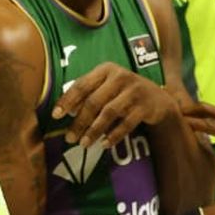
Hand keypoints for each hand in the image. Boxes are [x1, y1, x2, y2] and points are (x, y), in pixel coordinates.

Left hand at [53, 61, 180, 147]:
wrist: (158, 100)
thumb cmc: (124, 93)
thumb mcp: (107, 87)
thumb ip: (88, 94)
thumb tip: (64, 110)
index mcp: (106, 69)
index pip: (82, 84)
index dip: (67, 100)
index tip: (55, 116)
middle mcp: (120, 76)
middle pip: (94, 101)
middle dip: (79, 121)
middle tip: (69, 138)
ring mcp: (134, 91)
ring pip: (109, 113)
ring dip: (94, 130)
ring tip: (84, 144)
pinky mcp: (145, 106)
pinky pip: (126, 123)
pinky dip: (114, 135)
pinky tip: (104, 144)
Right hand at [183, 97, 214, 166]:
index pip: (213, 125)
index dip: (195, 123)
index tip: (178, 120)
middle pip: (208, 111)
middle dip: (189, 110)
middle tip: (170, 108)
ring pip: (214, 111)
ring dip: (197, 111)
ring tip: (180, 114)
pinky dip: (211, 114)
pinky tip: (206, 119)